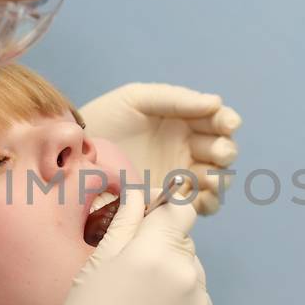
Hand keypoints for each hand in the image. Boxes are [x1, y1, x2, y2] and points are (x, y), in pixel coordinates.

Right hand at [18, 188, 216, 304]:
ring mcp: (201, 302)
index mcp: (155, 251)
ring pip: (191, 272)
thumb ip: (126, 222)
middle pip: (183, 242)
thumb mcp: (96, 265)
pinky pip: (197, 301)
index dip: (165, 208)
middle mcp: (187, 272)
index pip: (180, 208)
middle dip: (162, 248)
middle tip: (130, 276)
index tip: (150, 216)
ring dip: (172, 278)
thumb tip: (141, 192)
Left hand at [78, 83, 240, 214]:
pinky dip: (206, 202)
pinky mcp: (168, 202)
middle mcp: (188, 149)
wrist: (76, 152)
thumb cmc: (106, 118)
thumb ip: (177, 99)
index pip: (217, 121)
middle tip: (218, 152)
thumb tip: (216, 102)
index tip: (228, 123)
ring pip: (215, 180)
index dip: (227, 121)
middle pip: (221, 152)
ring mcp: (180, 177)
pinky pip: (198, 205)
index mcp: (186, 121)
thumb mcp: (138, 99)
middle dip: (225, 151)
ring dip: (220, 179)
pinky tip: (199, 197)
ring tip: (211, 178)